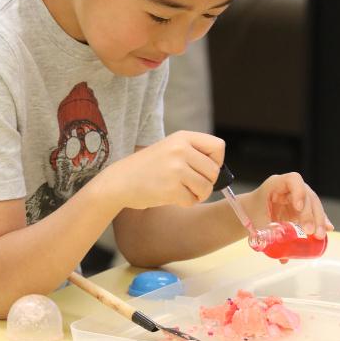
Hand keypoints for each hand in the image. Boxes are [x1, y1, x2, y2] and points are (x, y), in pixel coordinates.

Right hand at [97, 131, 224, 209]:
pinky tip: (172, 197)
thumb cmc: (148, 168)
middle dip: (207, 182)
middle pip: (214, 171)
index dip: (216, 161)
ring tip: (182, 191)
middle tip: (191, 185)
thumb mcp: (170, 149)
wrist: (119, 181)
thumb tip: (220, 172)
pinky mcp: (171, 188)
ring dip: (197, 195)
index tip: (204, 169)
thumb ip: (193, 154)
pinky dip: (185, 202)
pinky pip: (192, 200)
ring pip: (206, 187)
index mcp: (182, 137)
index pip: (218, 147)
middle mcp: (181, 150)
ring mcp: (176, 169)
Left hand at [243, 172, 333, 238]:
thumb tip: (284, 258)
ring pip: (314, 204)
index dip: (299, 192)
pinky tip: (327, 229)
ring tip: (320, 236)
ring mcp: (298, 196)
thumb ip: (269, 236)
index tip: (299, 208)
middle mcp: (290, 188)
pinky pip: (314, 211)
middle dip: (311, 214)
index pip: (293, 180)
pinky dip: (321, 220)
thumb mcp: (257, 221)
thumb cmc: (252, 212)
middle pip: (307, 195)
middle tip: (310, 232)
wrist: (250, 210)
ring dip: (319, 219)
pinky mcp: (303, 207)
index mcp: (276, 184)